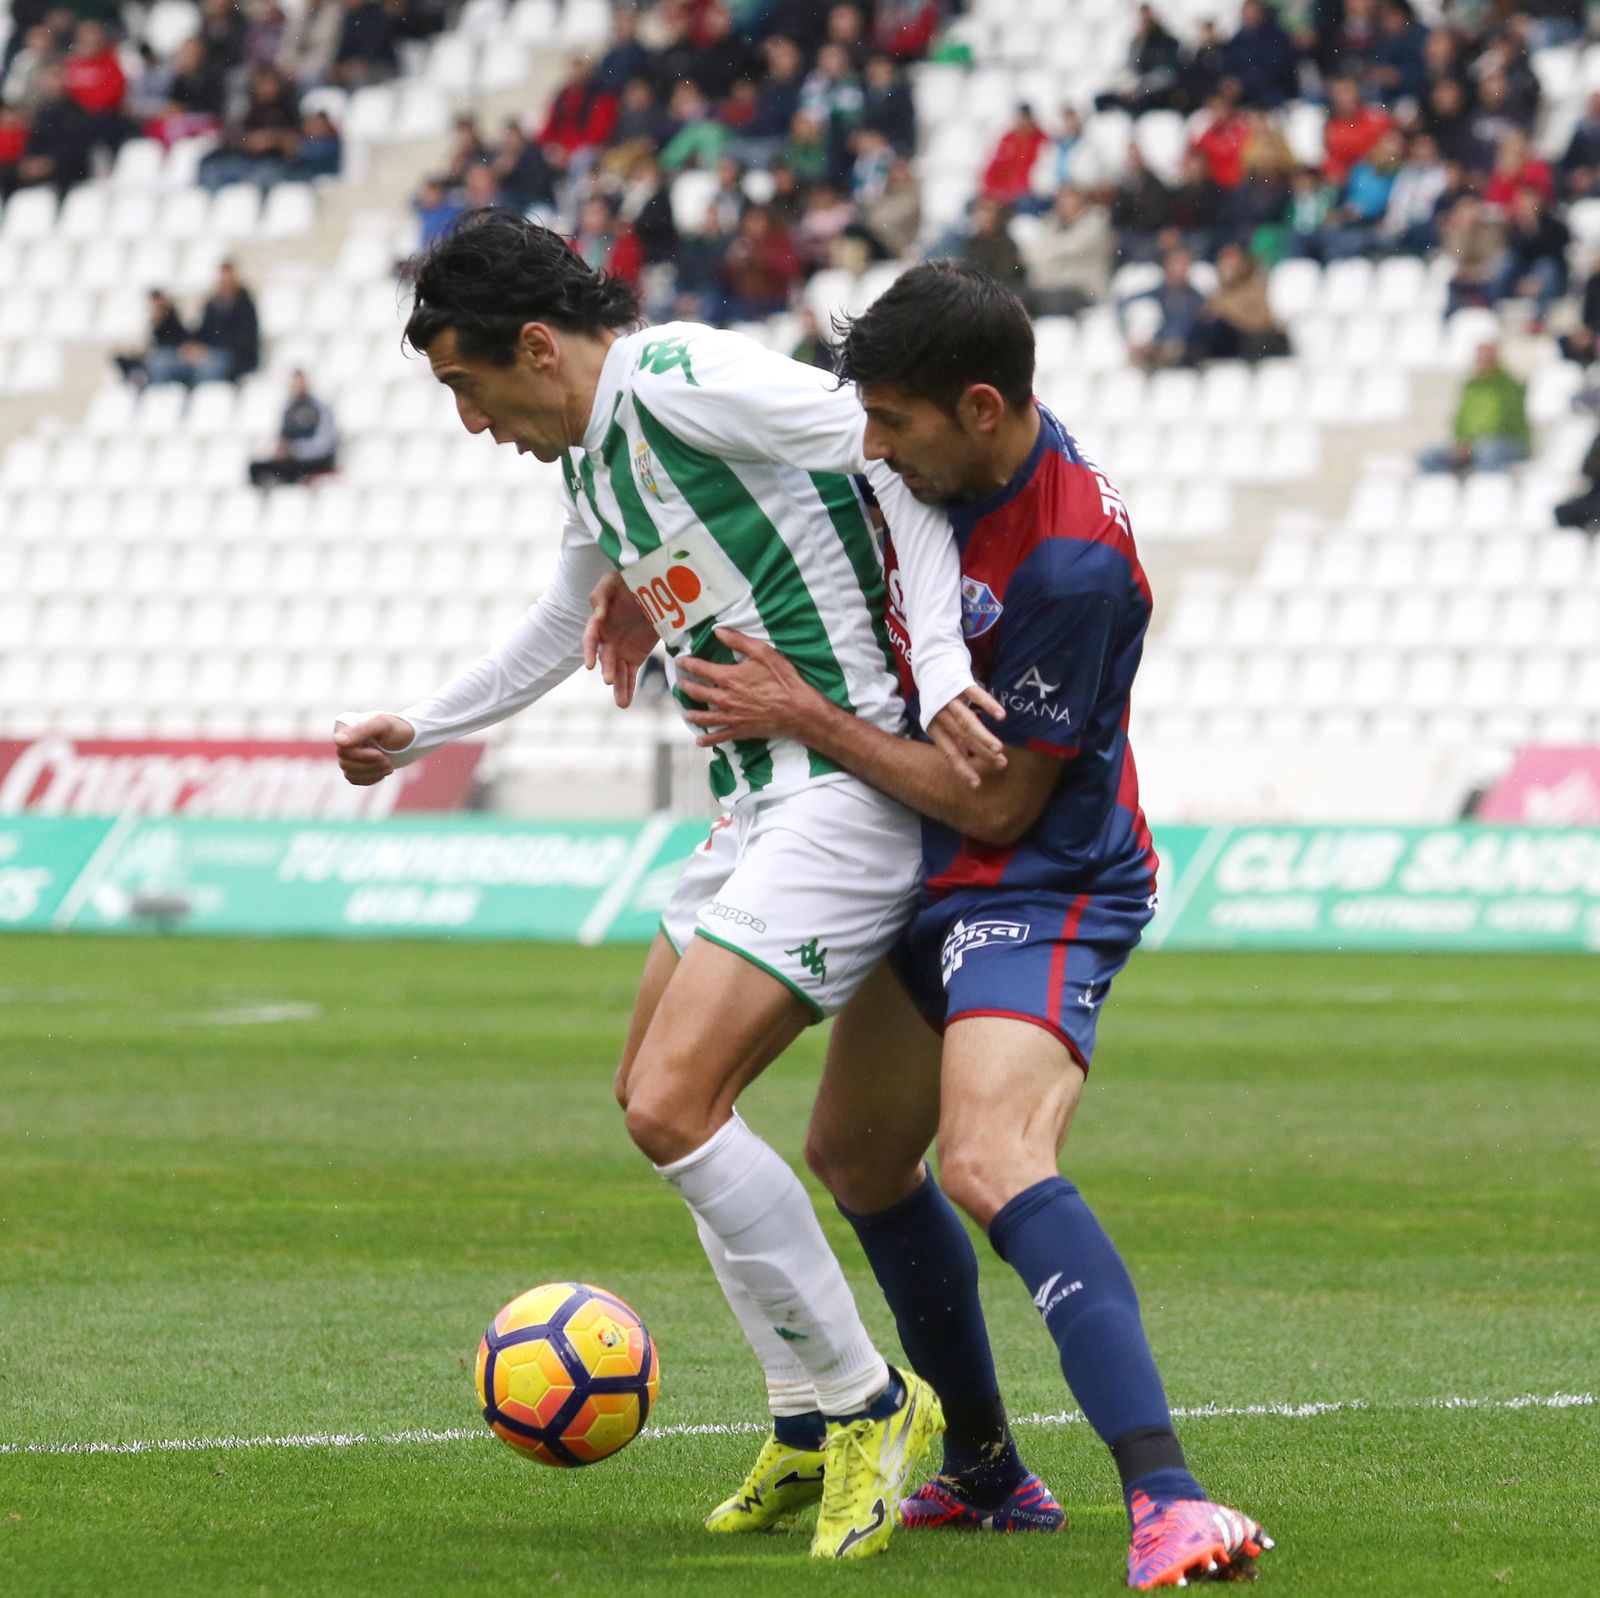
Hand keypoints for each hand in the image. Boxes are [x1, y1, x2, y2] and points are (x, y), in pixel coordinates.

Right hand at [332, 713, 413, 785]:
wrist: (409, 740)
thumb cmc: (397, 729)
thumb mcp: (383, 726)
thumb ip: (361, 731)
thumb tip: (337, 740)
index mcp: (344, 725)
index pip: (342, 749)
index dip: (362, 755)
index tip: (380, 754)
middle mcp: (342, 740)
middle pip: (345, 762)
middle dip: (370, 764)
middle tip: (387, 761)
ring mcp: (346, 755)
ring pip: (349, 773)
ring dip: (372, 772)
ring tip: (388, 765)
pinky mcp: (353, 768)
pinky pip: (354, 780)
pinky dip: (371, 778)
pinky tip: (382, 770)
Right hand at [583, 571, 657, 708]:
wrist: (652, 585)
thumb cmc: (627, 580)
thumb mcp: (612, 581)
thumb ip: (600, 596)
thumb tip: (597, 615)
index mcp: (599, 622)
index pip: (591, 638)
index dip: (589, 651)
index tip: (589, 665)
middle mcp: (607, 639)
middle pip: (605, 657)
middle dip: (607, 669)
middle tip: (609, 680)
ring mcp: (620, 649)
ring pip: (617, 671)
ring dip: (618, 686)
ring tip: (621, 703)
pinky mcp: (635, 656)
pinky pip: (630, 674)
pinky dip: (628, 688)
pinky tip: (625, 702)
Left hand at [677, 627, 819, 745]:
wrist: (797, 710)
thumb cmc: (782, 680)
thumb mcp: (763, 653)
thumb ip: (738, 641)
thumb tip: (718, 631)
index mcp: (728, 677)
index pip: (700, 668)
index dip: (688, 663)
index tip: (680, 660)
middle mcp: (724, 698)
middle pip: (697, 693)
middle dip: (687, 687)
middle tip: (681, 684)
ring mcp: (731, 716)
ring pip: (704, 717)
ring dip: (693, 713)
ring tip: (686, 711)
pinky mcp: (740, 730)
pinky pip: (719, 736)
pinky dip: (707, 739)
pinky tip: (700, 740)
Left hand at [928, 685, 1007, 788]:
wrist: (933, 665)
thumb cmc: (940, 699)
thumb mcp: (941, 721)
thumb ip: (953, 740)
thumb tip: (968, 762)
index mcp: (933, 727)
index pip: (948, 753)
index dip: (961, 769)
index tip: (976, 784)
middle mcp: (940, 715)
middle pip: (962, 738)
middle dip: (981, 753)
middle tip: (1001, 764)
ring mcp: (950, 699)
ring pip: (967, 721)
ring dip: (983, 736)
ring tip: (999, 749)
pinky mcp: (961, 683)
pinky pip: (976, 695)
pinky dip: (988, 705)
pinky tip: (1001, 716)